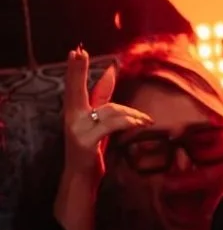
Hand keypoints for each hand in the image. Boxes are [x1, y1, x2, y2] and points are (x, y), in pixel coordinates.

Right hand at [63, 48, 151, 180]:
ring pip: (108, 110)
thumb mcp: (98, 121)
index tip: (75, 51)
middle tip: (78, 52)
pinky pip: (111, 125)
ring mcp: (76, 130)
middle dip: (77, 71)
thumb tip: (110, 73)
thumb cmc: (91, 148)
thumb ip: (101, 98)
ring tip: (145, 120)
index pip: (73, 87)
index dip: (75, 70)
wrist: (82, 178)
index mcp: (73, 112)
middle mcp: (71, 118)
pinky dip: (127, 122)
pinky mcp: (85, 142)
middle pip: (75, 90)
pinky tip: (139, 123)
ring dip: (130, 113)